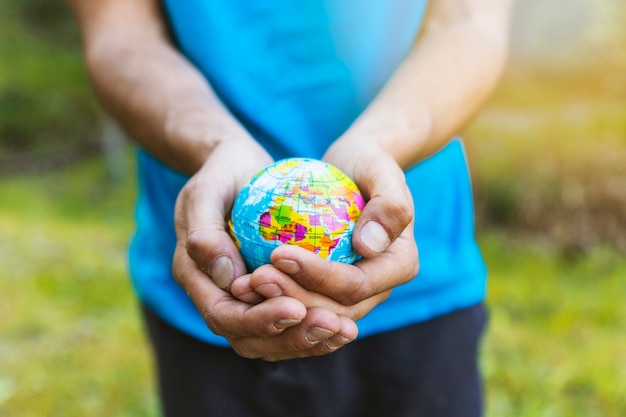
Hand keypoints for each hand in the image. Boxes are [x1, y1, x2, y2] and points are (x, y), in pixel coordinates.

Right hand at [172, 139, 357, 359]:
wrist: (236, 167)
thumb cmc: (221, 173)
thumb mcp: (207, 191)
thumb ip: (206, 233)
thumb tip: (226, 277)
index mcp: (195, 277)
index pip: (224, 316)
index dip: (259, 320)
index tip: (296, 308)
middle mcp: (218, 296)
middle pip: (250, 339)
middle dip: (291, 338)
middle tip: (332, 325)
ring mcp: (244, 298)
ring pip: (272, 339)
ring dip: (308, 340)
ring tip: (345, 330)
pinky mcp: (268, 292)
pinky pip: (290, 320)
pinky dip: (314, 325)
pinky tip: (346, 320)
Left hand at [231, 144, 418, 318]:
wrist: (354, 168)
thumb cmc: (367, 162)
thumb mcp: (382, 170)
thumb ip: (389, 205)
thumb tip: (369, 247)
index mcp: (400, 265)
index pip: (356, 285)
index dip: (317, 277)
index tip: (278, 254)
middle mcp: (380, 287)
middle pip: (334, 309)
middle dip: (293, 298)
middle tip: (255, 278)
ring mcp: (356, 293)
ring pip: (315, 314)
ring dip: (279, 304)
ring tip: (245, 285)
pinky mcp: (330, 289)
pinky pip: (302, 301)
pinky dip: (275, 298)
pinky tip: (245, 285)